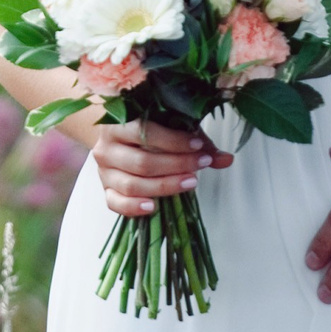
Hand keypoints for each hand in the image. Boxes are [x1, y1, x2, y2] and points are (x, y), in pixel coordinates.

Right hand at [93, 120, 233, 218]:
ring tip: (191, 182)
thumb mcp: (172, 129)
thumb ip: (198, 143)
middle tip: (201, 165)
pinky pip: (116, 203)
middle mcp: (106, 148)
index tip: (199, 147)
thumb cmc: (148, 130)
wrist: (116, 137)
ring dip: (164, 186)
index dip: (175, 142)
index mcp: (119, 124)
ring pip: (132, 184)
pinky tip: (154, 207)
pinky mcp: (105, 190)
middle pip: (142, 162)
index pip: (146, 133)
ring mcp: (103, 171)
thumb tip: (227, 159)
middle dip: (176, 165)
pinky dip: (133, 207)